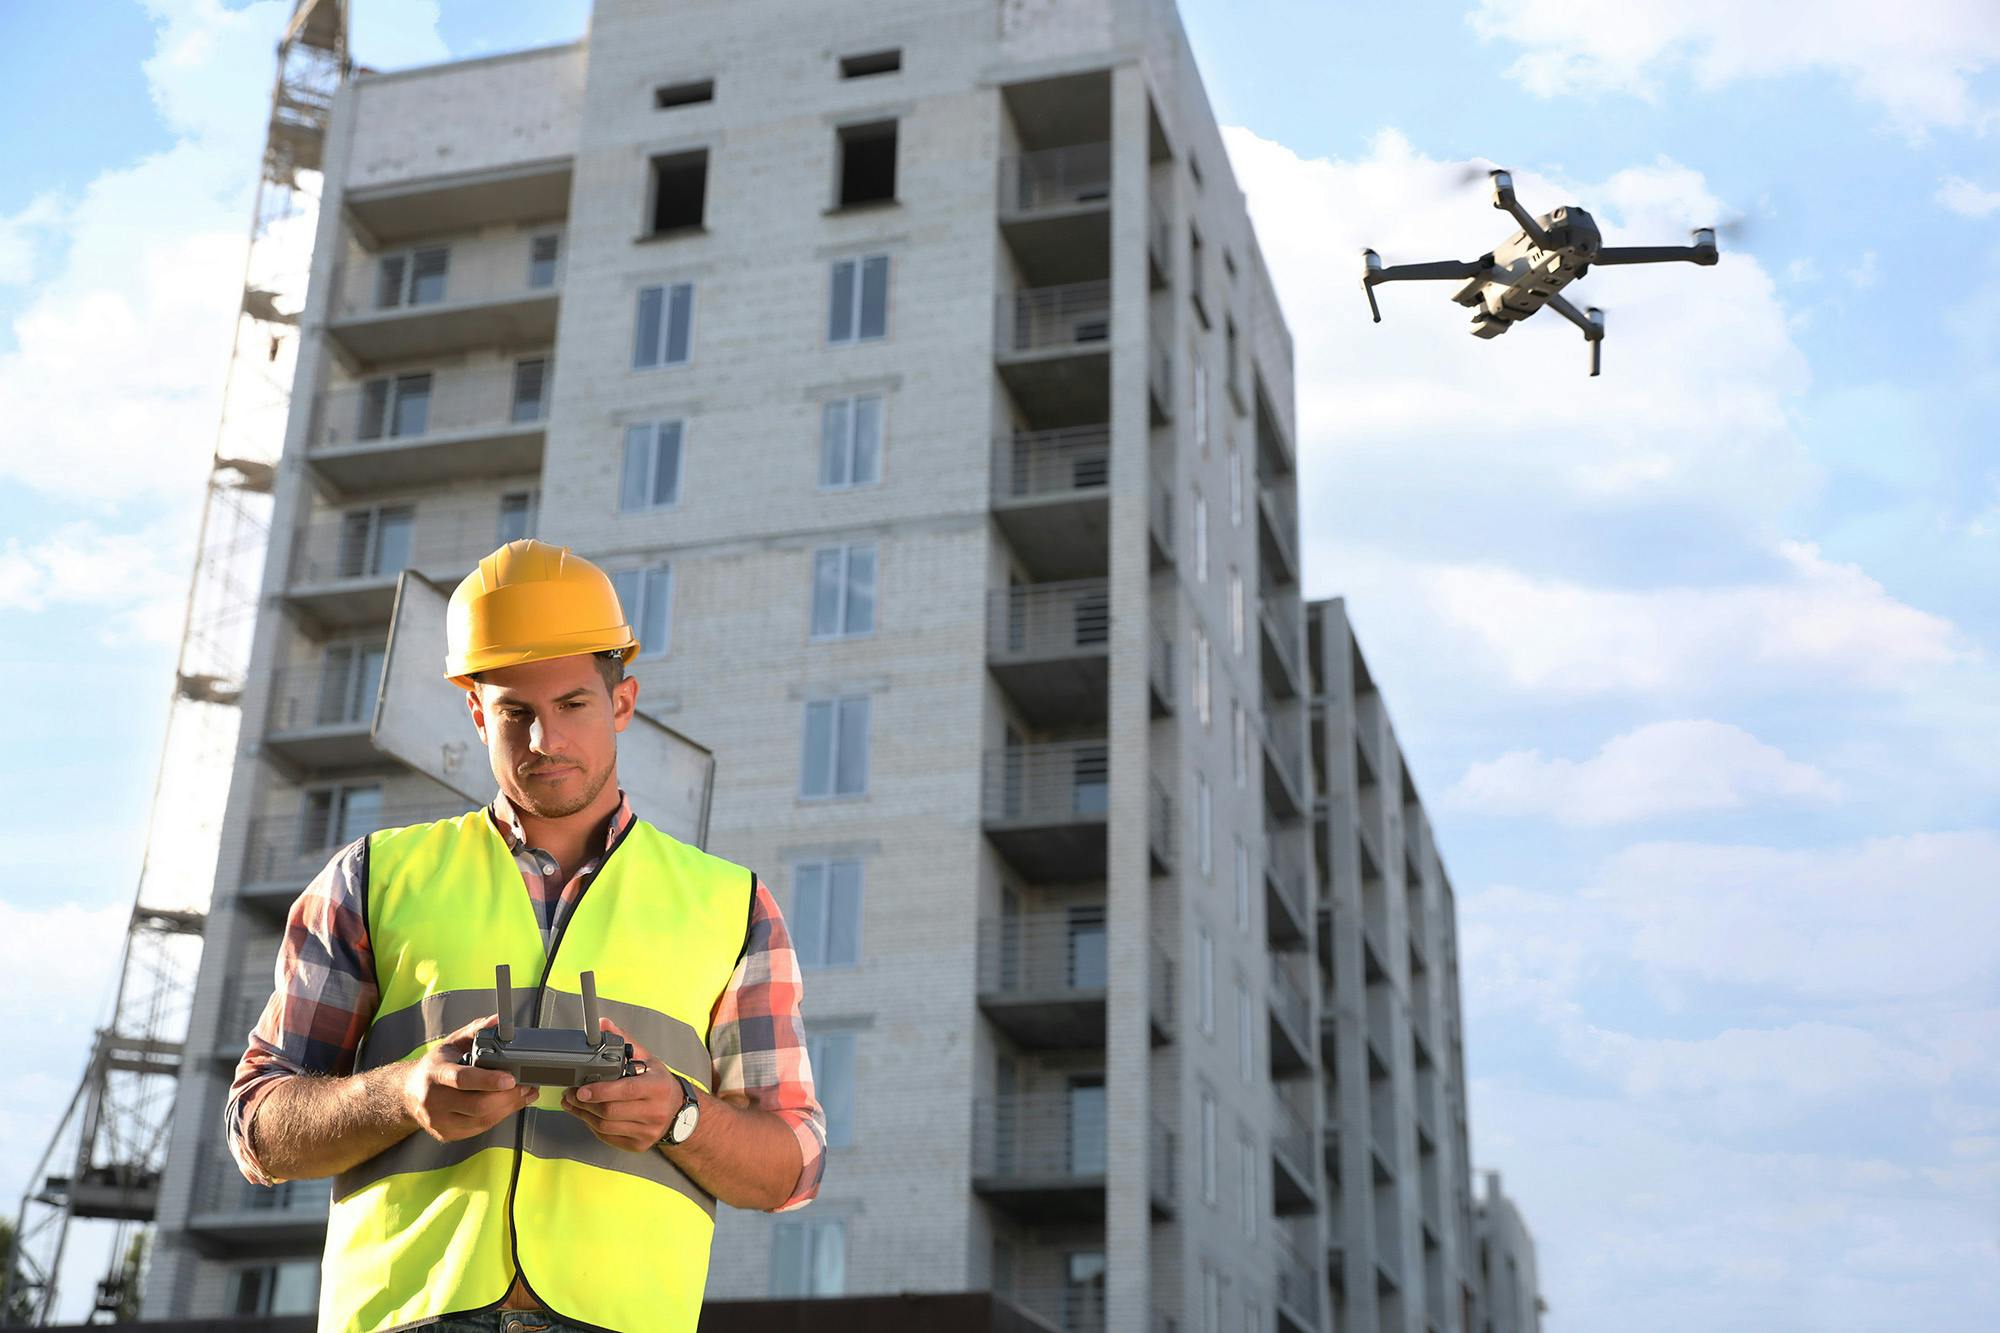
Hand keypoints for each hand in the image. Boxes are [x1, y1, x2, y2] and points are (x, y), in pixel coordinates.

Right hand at [401, 1014, 538, 1142]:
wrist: (409, 1092)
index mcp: (435, 1073)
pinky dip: (499, 1117)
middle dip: (507, 1096)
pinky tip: (509, 1105)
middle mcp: (433, 1100)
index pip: (462, 1079)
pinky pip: (479, 1128)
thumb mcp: (453, 1042)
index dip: (488, 1080)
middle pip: (477, 1105)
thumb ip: (476, 1029)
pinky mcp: (446, 1134)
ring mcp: (439, 1121)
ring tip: (524, 1093)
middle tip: (526, 1085)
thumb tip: (499, 1020)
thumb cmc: (436, 1065)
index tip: (510, 1078)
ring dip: (508, 1108)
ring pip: (481, 1120)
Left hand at [561, 1018, 683, 1152]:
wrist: (679, 1112)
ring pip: (606, 1126)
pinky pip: (608, 1137)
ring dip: (584, 1115)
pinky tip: (587, 1115)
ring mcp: (647, 1131)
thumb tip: (604, 1025)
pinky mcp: (638, 1144)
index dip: (600, 1091)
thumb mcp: (647, 1059)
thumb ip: (624, 1041)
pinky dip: (593, 1126)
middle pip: (610, 1111)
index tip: (581, 1089)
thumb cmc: (660, 1084)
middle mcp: (655, 1111)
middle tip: (571, 1094)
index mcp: (658, 1087)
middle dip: (585, 1103)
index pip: (625, 1090)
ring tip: (574, 1104)